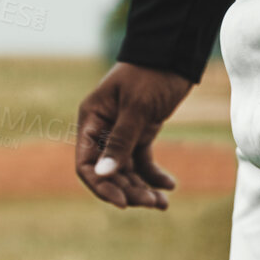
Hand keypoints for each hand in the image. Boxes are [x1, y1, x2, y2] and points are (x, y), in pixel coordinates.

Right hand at [75, 63, 192, 207]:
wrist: (173, 56)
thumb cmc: (150, 75)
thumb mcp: (136, 109)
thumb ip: (120, 142)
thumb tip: (103, 174)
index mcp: (91, 120)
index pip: (86, 163)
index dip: (101, 186)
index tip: (123, 202)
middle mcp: (102, 129)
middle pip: (109, 172)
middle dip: (129, 190)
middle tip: (152, 203)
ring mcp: (122, 133)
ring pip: (127, 170)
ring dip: (142, 188)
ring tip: (162, 203)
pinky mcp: (141, 133)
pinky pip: (144, 162)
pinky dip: (154, 176)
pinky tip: (169, 186)